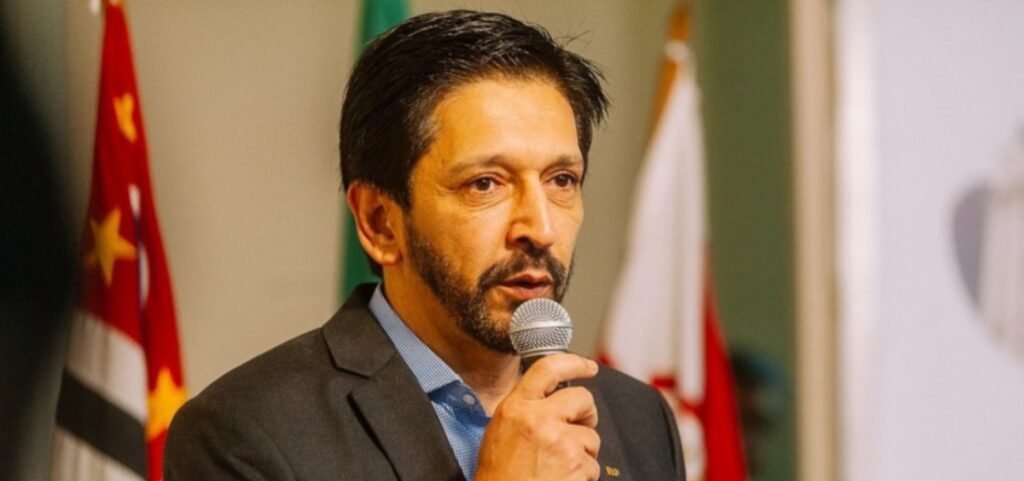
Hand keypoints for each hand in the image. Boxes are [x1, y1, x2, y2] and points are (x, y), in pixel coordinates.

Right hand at [475, 354, 600, 480]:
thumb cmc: (498, 478)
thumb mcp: (500, 433)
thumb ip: (525, 412)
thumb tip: (553, 401)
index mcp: (516, 408)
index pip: (548, 368)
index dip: (574, 363)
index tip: (588, 367)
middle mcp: (538, 418)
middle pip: (582, 399)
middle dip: (586, 414)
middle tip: (579, 429)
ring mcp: (560, 441)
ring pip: (590, 437)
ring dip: (582, 453)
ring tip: (558, 469)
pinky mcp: (576, 464)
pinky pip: (593, 465)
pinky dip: (583, 476)